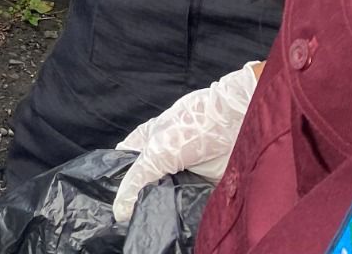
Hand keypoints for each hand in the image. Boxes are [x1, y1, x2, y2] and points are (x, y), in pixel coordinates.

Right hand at [112, 62, 259, 222]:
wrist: (238, 125)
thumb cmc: (192, 127)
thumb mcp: (156, 152)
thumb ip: (136, 180)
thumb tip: (119, 212)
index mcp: (146, 143)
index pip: (124, 165)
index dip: (117, 184)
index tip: (112, 208)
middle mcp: (164, 160)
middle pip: (145, 185)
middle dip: (140, 202)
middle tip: (133, 223)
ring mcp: (185, 175)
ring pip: (167, 197)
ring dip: (163, 209)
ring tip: (156, 226)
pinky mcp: (205, 188)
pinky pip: (190, 205)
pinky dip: (186, 214)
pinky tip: (179, 224)